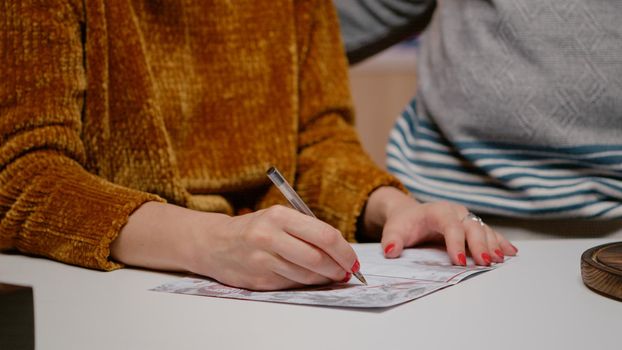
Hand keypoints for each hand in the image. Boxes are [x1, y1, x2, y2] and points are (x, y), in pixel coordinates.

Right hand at [112, 202, 356, 290]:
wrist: (214, 243)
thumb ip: (307, 231)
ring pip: (307, 275)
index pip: (324, 235)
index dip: (345, 251)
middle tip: (347, 272)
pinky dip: (306, 284)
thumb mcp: (278, 218)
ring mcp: (262, 261)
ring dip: (324, 278)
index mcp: (278, 216)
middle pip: (318, 258)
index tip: (353, 259)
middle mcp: (269, 237)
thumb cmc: (254, 228)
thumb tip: (340, 252)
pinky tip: (309, 278)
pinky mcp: (258, 281)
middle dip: (339, 268)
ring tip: (331, 275)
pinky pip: (292, 285)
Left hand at [362, 187, 516, 265]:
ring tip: (500, 260)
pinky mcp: (472, 227)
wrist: (410, 214)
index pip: (450, 225)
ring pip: (484, 230)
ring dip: (493, 245)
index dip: (455, 242)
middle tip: (485, 263)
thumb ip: (391, 240)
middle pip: (472, 227)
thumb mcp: (394, 230)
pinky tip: (511, 252)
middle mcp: (456, 212)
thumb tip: (390, 252)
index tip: (459, 261)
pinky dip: (501, 242)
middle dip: (480, 244)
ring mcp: (467, 219)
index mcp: (438, 211)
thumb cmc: (404, 223)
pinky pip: (490, 233)